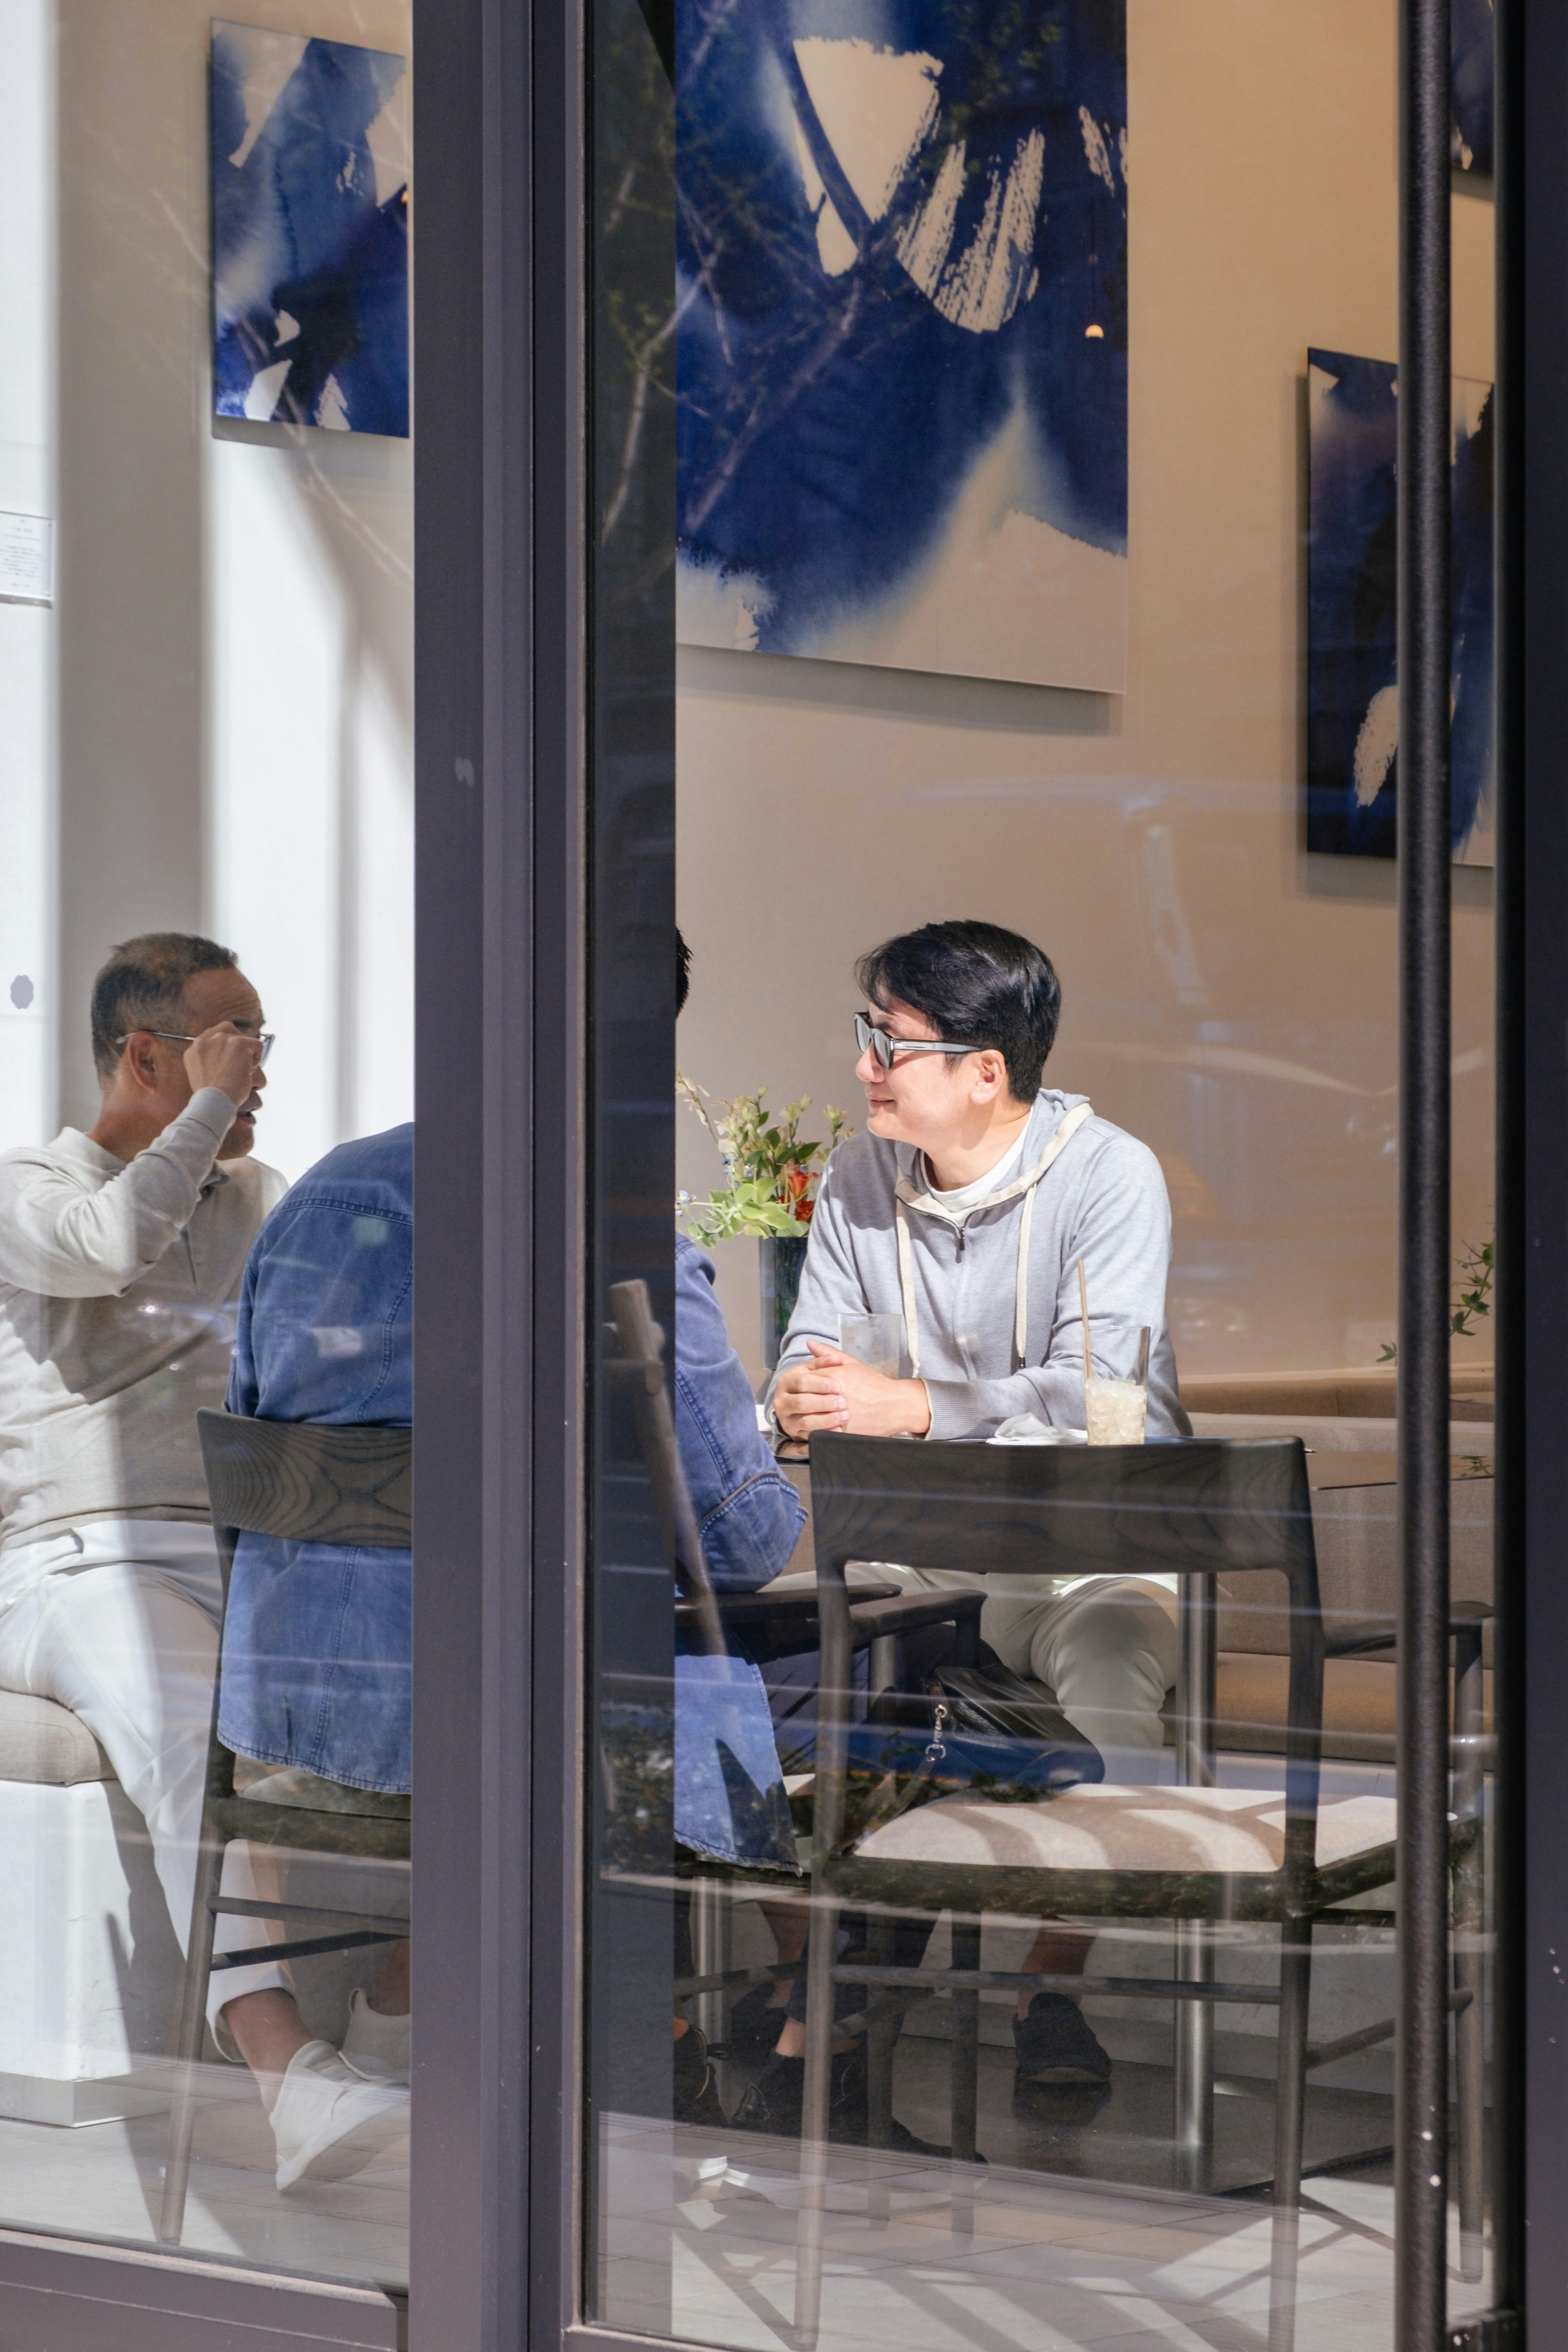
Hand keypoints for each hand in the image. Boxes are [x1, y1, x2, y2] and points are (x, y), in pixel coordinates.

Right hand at [184, 1023, 261, 1107]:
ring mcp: (221, 1039)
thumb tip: (227, 1056)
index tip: (228, 1059)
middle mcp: (204, 1040)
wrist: (213, 1102)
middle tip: (238, 1064)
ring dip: (245, 1055)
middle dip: (236, 1045)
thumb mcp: (201, 1074)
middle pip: (228, 1030)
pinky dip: (257, 1059)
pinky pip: (257, 1045)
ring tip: (240, 1072)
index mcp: (194, 1048)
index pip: (213, 1035)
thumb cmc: (211, 1096)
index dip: (225, 1046)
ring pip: (242, 1038)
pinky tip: (247, 1072)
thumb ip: (209, 1060)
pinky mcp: (238, 1043)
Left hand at [773, 1339, 931, 1440]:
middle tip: (805, 1403)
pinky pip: (819, 1433)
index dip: (802, 1384)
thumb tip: (809, 1343)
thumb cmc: (874, 1384)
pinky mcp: (842, 1431)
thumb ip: (827, 1354)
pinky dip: (816, 1431)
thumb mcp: (851, 1363)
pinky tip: (818, 1426)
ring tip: (810, 1415)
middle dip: (801, 1401)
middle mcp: (832, 1395)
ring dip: (806, 1416)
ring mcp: (836, 1415)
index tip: (806, 1388)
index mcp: (832, 1376)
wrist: (895, 1405)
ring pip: (808, 1417)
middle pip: (802, 1399)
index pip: (803, 1379)